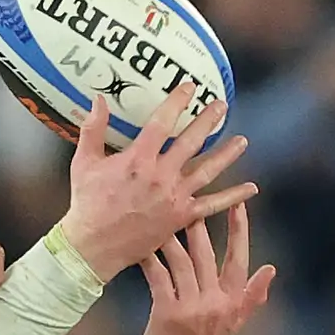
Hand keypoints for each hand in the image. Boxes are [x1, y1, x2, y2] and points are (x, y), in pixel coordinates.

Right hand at [55, 79, 254, 280]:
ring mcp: (173, 197)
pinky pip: (211, 206)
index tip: (190, 88)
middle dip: (208, 121)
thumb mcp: (84, 163)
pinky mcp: (180, 218)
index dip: (178, 102)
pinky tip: (250, 188)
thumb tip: (98, 99)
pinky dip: (232, 197)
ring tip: (242, 141)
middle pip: (191, 142)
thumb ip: (93, 129)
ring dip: (227, 154)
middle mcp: (160, 176)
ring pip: (207, 170)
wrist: (93, 247)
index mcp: (137, 159)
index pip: (163, 122)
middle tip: (222, 106)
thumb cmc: (86, 204)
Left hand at [133, 208, 276, 334]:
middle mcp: (215, 303)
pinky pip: (159, 278)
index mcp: (232, 302)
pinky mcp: (168, 314)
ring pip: (182, 262)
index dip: (239, 230)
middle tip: (188, 199)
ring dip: (171, 238)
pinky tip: (143, 246)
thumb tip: (272, 269)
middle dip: (198, 224)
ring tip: (160, 218)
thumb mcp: (232, 325)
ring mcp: (192, 309)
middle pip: (207, 254)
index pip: (239, 259)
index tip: (238, 204)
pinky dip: (151, 260)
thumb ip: (251, 296)